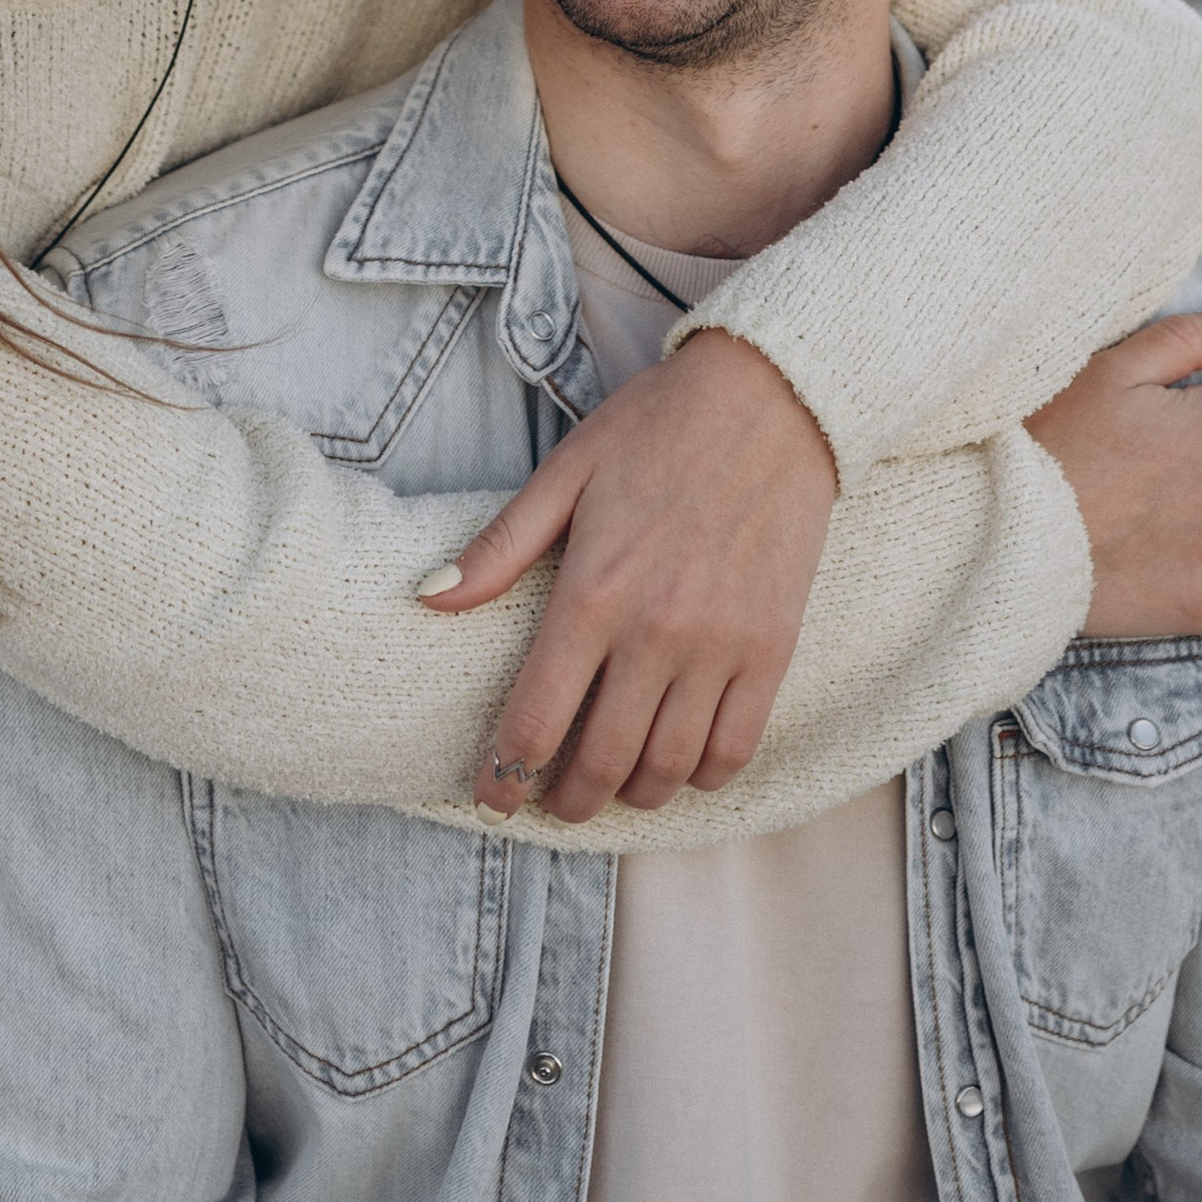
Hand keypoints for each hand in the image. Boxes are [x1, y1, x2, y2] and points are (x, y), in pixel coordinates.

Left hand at [418, 332, 836, 819]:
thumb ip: (498, 547)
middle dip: (567, 798)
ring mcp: (720, 646)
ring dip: (632, 796)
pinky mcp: (772, 649)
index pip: (536, 718)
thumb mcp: (565, 473)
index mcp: (593, 591)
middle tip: (551, 801)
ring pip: (668, 767)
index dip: (505, 773)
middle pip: (602, 760)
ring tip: (611, 788)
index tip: (492, 795)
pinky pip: (734, 746)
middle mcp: (656, 631)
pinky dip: (701, 775)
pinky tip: (678, 765)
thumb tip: (427, 597)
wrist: (774, 400)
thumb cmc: (658, 428)